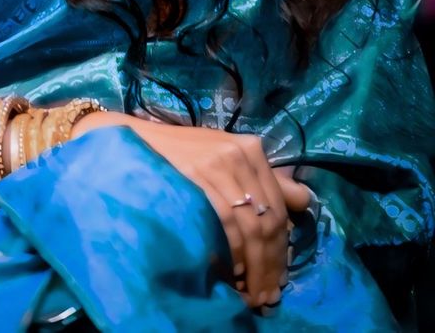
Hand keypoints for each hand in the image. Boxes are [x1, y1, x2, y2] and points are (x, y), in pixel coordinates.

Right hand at [72, 111, 311, 310]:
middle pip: (268, 221)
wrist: (133, 143)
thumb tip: (304, 202)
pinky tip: (230, 275)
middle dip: (270, 266)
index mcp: (252, 149)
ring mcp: (219, 166)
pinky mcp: (199, 180)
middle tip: (266, 296)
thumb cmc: (181, 156)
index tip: (279, 278)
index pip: (280, 207)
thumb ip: (263, 180)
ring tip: (251, 296)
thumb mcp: (226, 159)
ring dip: (254, 270)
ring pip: (250, 229)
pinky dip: (231, 257)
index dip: (282, 249)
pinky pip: (226, 226)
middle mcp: (240, 155)